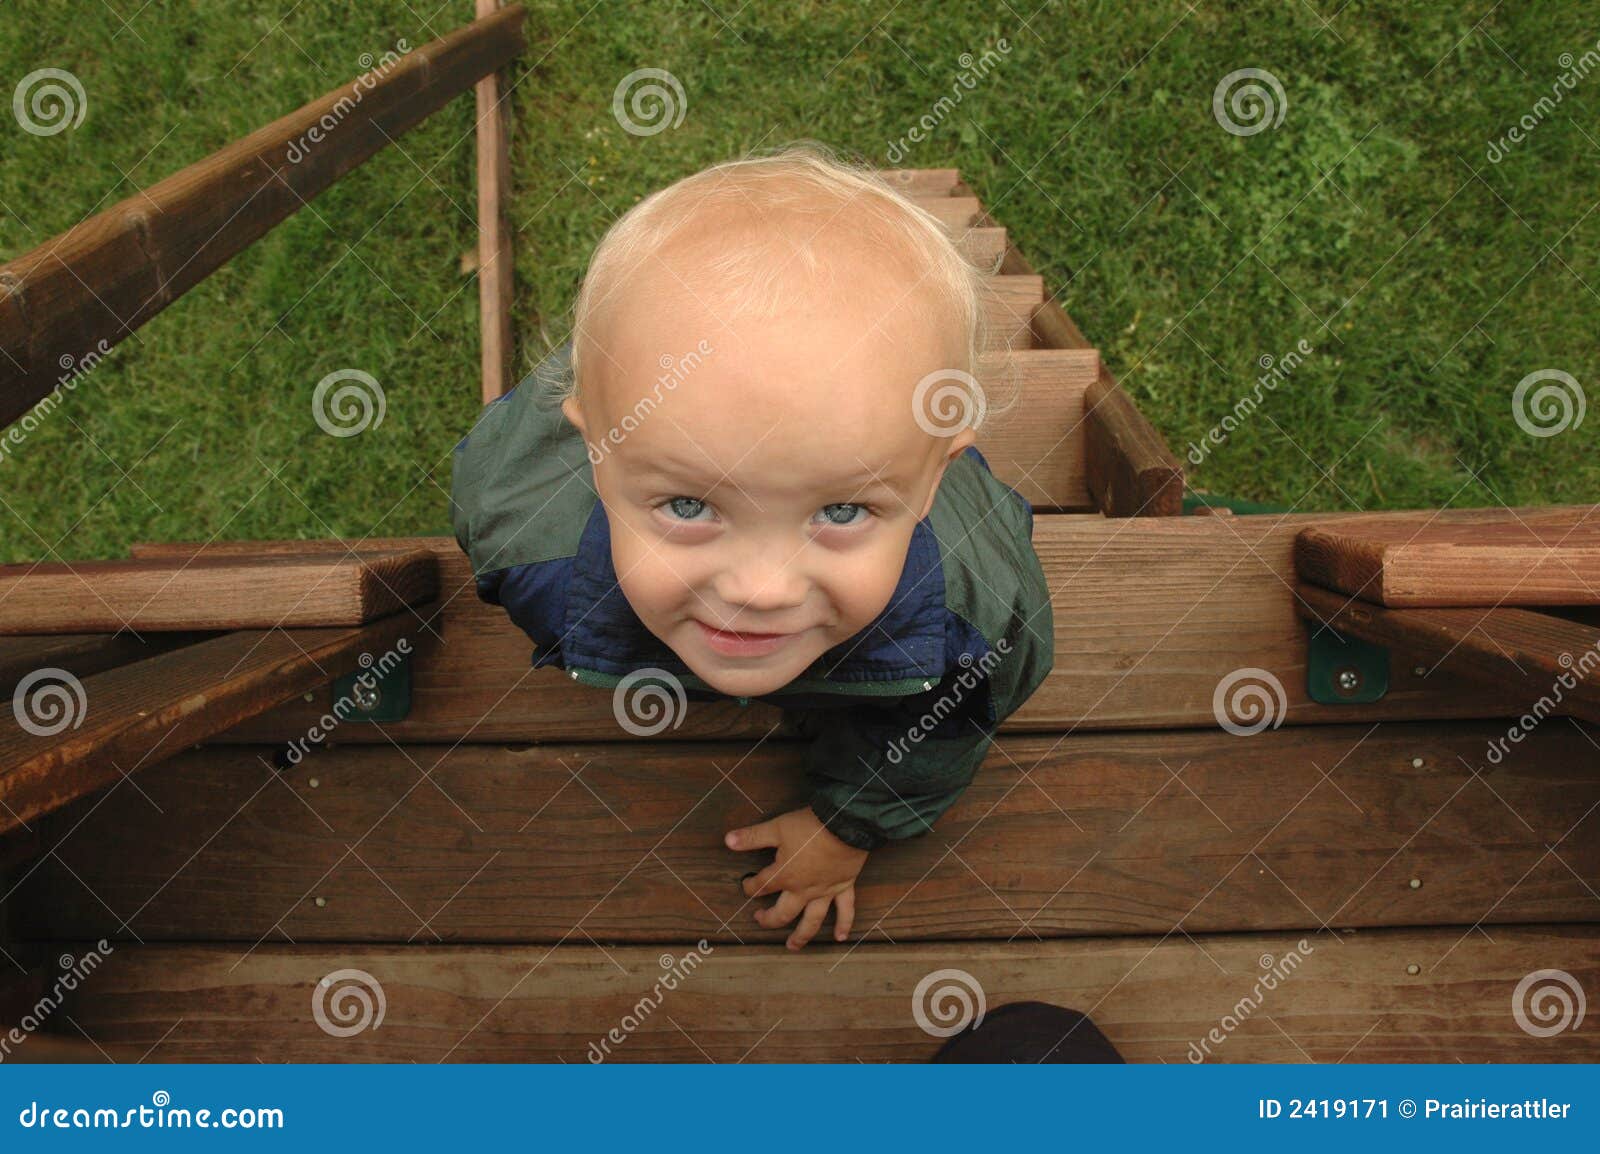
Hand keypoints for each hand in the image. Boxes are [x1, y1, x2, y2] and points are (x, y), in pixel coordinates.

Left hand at [725, 807, 868, 949]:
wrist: (846, 825)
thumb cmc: (811, 827)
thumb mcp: (777, 828)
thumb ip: (752, 837)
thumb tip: (728, 840)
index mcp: (784, 875)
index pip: (761, 886)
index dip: (750, 887)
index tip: (746, 887)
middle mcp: (803, 890)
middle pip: (783, 912)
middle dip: (770, 919)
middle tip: (761, 921)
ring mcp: (824, 891)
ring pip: (811, 920)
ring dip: (801, 935)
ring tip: (792, 946)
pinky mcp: (844, 887)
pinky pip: (845, 910)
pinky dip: (843, 924)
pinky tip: (840, 937)